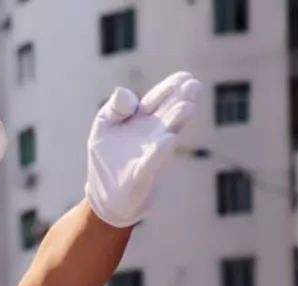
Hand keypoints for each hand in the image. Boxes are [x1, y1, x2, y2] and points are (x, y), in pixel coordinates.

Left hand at [84, 70, 201, 227]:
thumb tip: (123, 92)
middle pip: (168, 113)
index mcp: (143, 119)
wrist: (106, 196)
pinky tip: (166, 141)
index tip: (184, 77)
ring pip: (166, 134)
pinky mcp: (142, 176)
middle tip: (193, 85)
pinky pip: (151, 162)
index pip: (157, 99)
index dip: (168, 89)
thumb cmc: (107, 157)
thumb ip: (114, 109)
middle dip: (180, 100)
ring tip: (187, 107)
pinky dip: (158, 152)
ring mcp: (151, 155)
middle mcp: (153, 134)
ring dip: (175, 121)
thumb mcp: (104, 127)